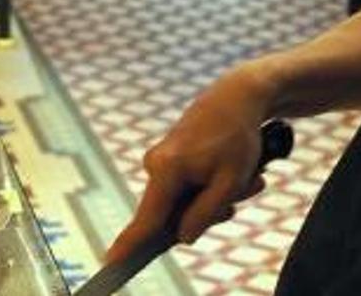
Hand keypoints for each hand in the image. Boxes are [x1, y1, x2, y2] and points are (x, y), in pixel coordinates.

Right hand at [104, 64, 277, 262]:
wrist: (239, 95)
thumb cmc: (237, 137)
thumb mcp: (230, 181)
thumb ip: (205, 214)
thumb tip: (183, 238)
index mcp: (166, 170)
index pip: (146, 218)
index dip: (130, 245)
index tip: (110, 263)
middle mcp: (155, 165)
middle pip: (173, 214)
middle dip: (211, 211)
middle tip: (247, 188)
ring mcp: (160, 161)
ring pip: (186, 201)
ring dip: (218, 196)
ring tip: (250, 175)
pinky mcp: (169, 159)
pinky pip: (188, 187)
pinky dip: (212, 185)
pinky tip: (237, 169)